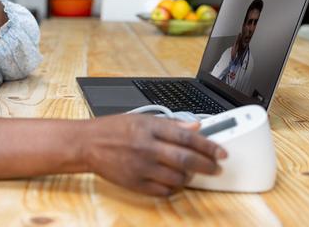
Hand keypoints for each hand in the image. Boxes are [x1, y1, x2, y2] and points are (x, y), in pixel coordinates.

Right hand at [82, 114, 226, 195]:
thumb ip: (171, 123)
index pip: (188, 137)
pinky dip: (174, 188)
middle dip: (207, 165)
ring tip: (193, 173)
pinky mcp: (135, 183)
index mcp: (150, 128)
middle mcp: (147, 148)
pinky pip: (163, 190)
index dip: (209, 146)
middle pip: (186, 160)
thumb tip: (196, 125)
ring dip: (190, 177)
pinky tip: (175, 181)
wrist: (87, 144)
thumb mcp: (142, 118)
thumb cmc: (112, 129)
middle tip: (216, 167)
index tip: (221, 152)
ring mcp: (141, 168)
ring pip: (177, 178)